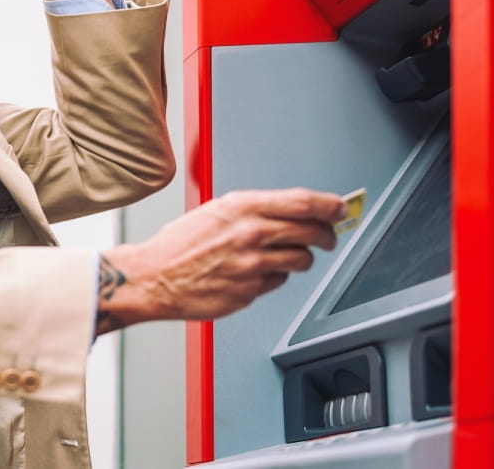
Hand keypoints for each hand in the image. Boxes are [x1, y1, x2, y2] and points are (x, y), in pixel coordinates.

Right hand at [96, 188, 344, 333]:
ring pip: (301, 260)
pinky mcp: (250, 291)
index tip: (340, 207)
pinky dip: (273, 276)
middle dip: (327, 234)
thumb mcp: (216, 212)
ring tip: (285, 256)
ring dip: (301, 258)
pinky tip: (254, 272)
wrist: (153, 277)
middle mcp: (250, 233)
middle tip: (328, 236)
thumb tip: (293, 210)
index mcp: (242, 207)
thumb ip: (254, 210)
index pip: (302, 201)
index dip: (329, 204)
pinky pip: (278, 281)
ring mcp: (252, 264)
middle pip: (312, 231)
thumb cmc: (178, 245)